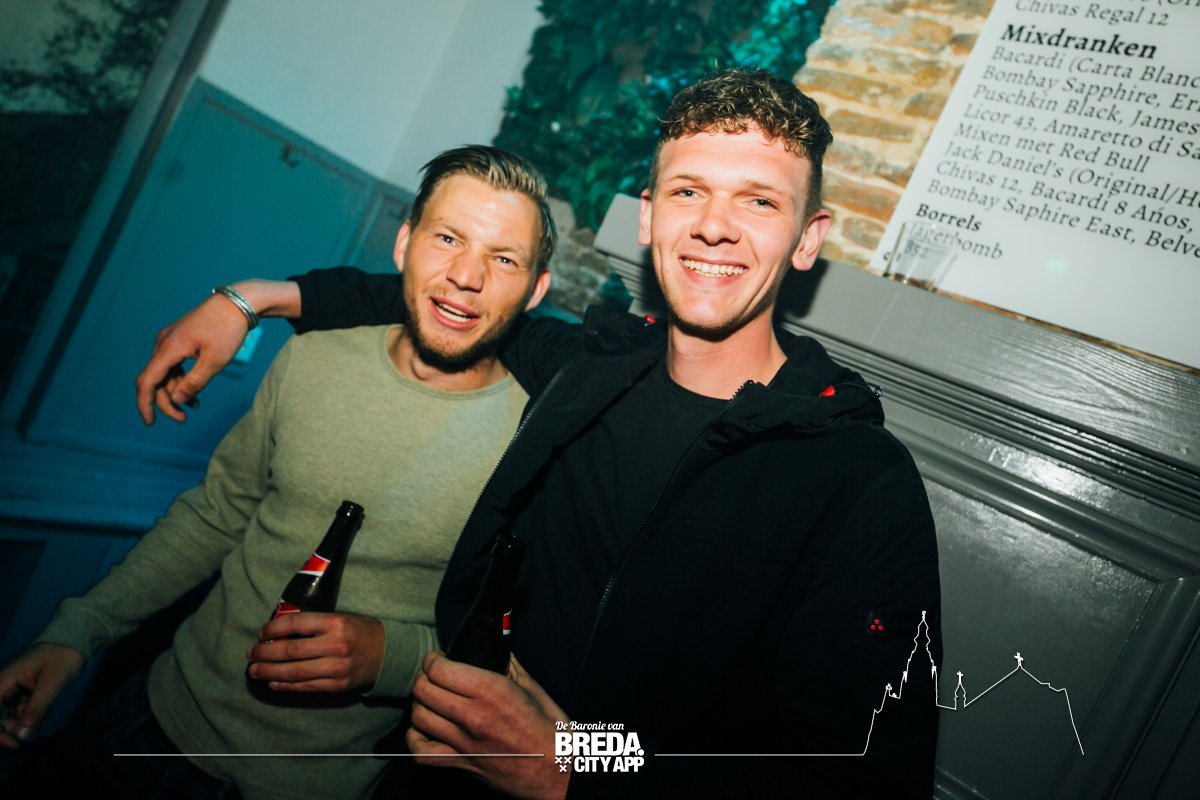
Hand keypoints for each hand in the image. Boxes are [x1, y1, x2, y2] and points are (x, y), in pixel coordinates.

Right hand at [0, 643, 85, 748]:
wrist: (76, 642)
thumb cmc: (62, 656)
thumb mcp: (52, 682)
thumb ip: (36, 708)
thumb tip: (20, 736)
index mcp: (1, 682)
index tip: (13, 743)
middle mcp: (2, 689)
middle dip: (13, 729)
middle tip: (36, 727)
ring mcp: (11, 694)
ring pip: (9, 721)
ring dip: (26, 724)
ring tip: (47, 713)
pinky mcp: (22, 697)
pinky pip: (21, 716)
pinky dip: (33, 719)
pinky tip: (47, 710)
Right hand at [135, 279, 301, 424]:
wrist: (238, 301)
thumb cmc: (228, 329)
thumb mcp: (215, 361)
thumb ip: (194, 383)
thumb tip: (176, 401)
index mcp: (169, 347)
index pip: (147, 381)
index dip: (145, 404)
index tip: (150, 423)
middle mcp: (164, 342)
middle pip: (156, 379)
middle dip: (166, 402)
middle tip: (183, 419)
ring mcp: (171, 339)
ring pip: (166, 372)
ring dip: (176, 391)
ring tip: (195, 406)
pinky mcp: (180, 338)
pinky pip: (174, 363)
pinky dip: (182, 379)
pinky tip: (195, 392)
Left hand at [246, 612, 384, 692]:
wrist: (389, 654)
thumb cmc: (361, 631)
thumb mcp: (341, 618)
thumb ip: (314, 624)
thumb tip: (279, 633)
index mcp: (336, 623)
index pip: (296, 623)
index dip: (274, 629)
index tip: (261, 633)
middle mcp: (336, 645)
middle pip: (291, 650)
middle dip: (265, 653)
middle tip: (251, 654)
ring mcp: (337, 668)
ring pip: (294, 672)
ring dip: (269, 672)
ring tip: (254, 671)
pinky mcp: (338, 686)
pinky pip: (305, 687)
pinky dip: (285, 686)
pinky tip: (272, 683)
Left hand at [407, 651, 569, 799]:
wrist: (558, 772)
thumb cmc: (551, 730)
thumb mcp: (533, 688)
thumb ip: (509, 665)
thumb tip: (496, 648)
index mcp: (492, 691)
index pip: (439, 669)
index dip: (433, 659)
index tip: (439, 657)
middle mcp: (473, 716)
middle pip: (423, 690)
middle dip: (424, 676)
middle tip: (434, 674)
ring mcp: (464, 743)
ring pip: (418, 717)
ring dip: (420, 703)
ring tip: (431, 698)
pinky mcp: (462, 764)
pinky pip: (421, 752)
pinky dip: (416, 738)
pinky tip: (426, 728)